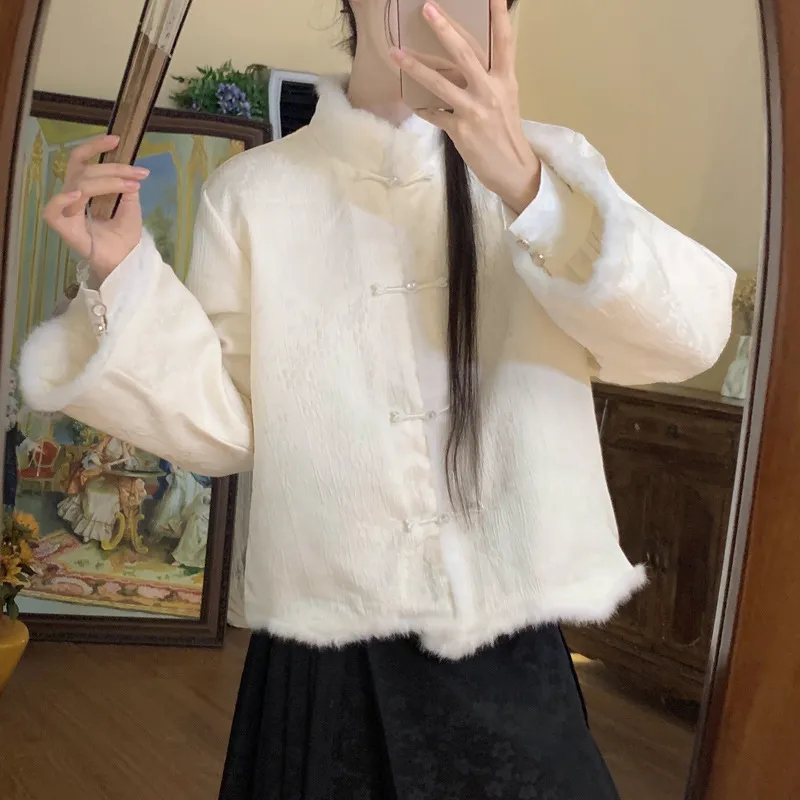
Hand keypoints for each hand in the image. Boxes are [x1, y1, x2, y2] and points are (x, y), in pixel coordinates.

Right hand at [42, 135, 148, 280]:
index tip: (117, 140)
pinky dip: (62, 199)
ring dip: (108, 182)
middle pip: (85, 170)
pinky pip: (53, 210)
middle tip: (137, 174)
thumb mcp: (130, 207)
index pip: (82, 161)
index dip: (95, 147)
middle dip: (114, 168)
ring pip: (79, 185)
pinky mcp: (63, 227)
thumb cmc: (124, 236)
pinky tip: (78, 196)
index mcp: (85, 189)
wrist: (126, 260)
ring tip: (131, 186)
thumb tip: (131, 172)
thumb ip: (126, 188)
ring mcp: (66, 211)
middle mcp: (73, 196)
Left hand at [391, 0, 540, 213]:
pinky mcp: (460, 130)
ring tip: (396, 53)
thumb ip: (488, 78)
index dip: (499, 16)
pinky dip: (423, 108)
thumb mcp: (504, 99)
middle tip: (427, 8)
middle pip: (465, 54)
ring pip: (440, 83)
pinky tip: (414, 104)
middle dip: (444, 30)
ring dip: (415, 67)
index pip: (504, 42)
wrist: (512, 168)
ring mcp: (474, 110)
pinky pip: (434, 114)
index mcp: (505, 80)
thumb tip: (465, 61)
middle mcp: (490, 91)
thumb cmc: (505, 132)